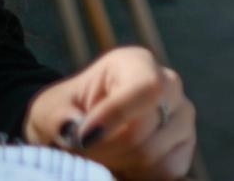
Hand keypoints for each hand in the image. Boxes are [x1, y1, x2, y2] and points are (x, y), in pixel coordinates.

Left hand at [25, 46, 196, 179]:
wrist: (83, 129)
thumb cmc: (67, 111)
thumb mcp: (49, 109)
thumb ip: (57, 117)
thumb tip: (72, 130)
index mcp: (137, 64)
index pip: (146, 88)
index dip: (116, 116)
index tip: (83, 139)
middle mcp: (170, 86)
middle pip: (142, 132)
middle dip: (104, 151)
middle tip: (80, 152)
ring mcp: (182, 118)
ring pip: (153, 158)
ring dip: (118, 166)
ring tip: (99, 157)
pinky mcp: (185, 148)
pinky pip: (166, 173)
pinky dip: (137, 176)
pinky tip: (120, 165)